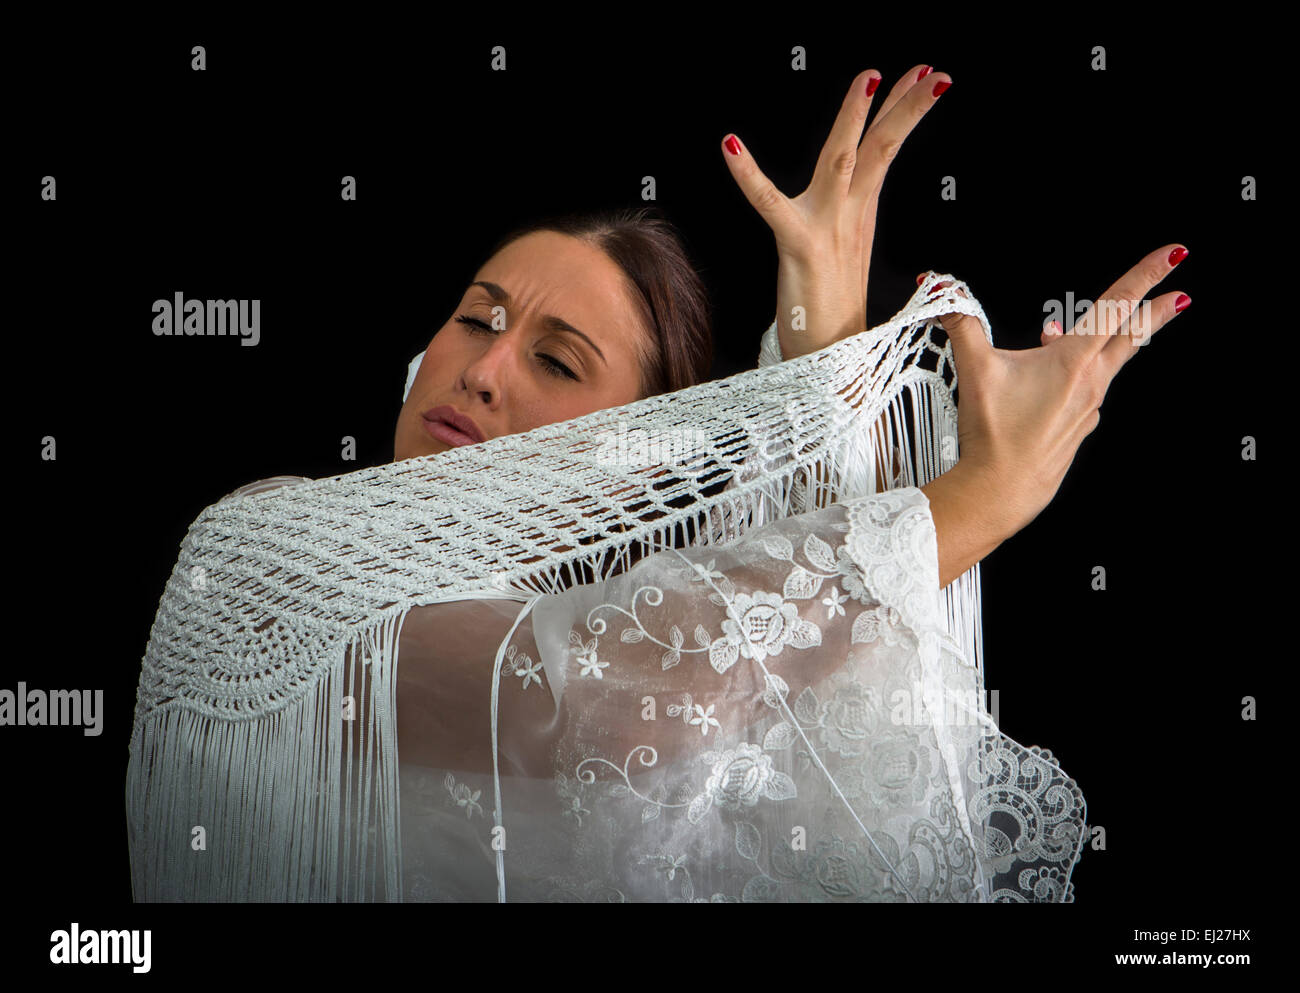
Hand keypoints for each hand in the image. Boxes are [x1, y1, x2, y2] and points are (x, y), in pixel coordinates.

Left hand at [721, 64, 952, 359]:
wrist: (831, 368)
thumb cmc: (829, 320)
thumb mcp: (841, 258)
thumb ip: (844, 226)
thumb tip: (848, 209)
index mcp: (859, 216)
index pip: (885, 151)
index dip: (904, 111)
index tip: (926, 78)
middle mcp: (849, 217)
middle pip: (882, 149)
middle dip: (906, 105)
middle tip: (934, 71)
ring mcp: (828, 229)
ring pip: (844, 160)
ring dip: (854, 117)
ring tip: (867, 78)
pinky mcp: (799, 247)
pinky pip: (769, 204)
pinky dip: (748, 174)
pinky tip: (730, 145)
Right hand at [927, 245, 1191, 541]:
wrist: (1001, 490)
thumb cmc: (995, 435)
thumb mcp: (975, 370)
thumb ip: (962, 324)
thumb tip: (943, 292)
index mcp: (1073, 361)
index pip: (1117, 305)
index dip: (1146, 274)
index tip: (1174, 254)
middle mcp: (1090, 383)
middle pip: (1132, 337)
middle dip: (1157, 313)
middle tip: (1181, 297)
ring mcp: (1088, 408)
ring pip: (1105, 364)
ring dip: (1099, 345)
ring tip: (1060, 336)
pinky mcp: (1079, 427)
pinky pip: (1085, 391)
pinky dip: (1075, 377)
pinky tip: (1049, 381)